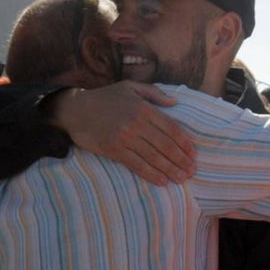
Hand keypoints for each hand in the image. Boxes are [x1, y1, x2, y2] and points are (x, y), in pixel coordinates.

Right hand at [51, 81, 195, 184]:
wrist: (75, 110)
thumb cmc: (105, 98)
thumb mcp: (130, 88)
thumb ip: (154, 94)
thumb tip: (175, 102)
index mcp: (143, 108)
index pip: (171, 128)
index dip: (184, 143)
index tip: (193, 154)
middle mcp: (136, 123)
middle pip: (165, 145)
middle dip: (181, 160)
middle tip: (192, 171)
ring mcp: (125, 138)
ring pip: (153, 157)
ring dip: (170, 170)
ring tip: (182, 179)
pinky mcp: (114, 150)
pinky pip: (137, 165)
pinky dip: (151, 174)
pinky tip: (162, 181)